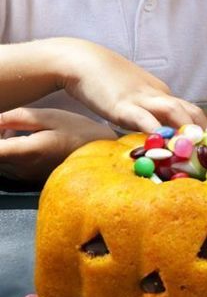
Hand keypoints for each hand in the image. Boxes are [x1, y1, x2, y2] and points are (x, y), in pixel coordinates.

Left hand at [0, 108, 116, 182]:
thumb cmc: (80, 133)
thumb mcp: (50, 118)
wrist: (106, 156)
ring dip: (2, 146)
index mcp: (25, 152)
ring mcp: (27, 176)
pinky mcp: (32, 179)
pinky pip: (10, 167)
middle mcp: (22, 169)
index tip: (2, 128)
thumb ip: (16, 118)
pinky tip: (26, 140)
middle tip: (9, 124)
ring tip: (17, 130)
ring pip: (1, 162)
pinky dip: (10, 153)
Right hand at [60, 40, 206, 131]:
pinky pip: (143, 118)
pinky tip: (164, 142)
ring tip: (199, 149)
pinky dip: (156, 130)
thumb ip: (147, 112)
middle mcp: (158, 96)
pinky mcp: (123, 104)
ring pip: (174, 111)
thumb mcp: (135, 96)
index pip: (191, 111)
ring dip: (188, 130)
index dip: (204, 129)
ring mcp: (142, 99)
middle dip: (204, 132)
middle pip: (190, 111)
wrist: (82, 60)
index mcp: (162, 94)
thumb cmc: (106, 80)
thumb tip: (156, 134)